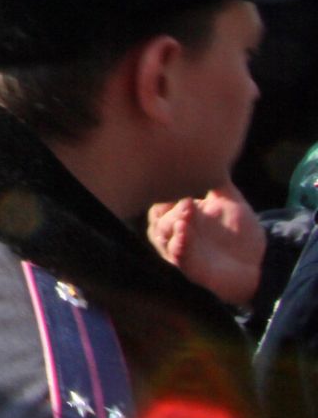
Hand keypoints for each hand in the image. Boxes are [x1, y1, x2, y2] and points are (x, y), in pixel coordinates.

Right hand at [147, 185, 262, 306]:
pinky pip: (178, 256)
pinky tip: (185, 234)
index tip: (180, 186)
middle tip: (187, 203)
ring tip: (184, 218)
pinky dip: (179, 245)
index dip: (165, 193)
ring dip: (170, 226)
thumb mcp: (230, 200)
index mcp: (182, 215)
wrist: (261, 264)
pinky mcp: (191, 268)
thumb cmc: (241, 234)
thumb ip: (217, 179)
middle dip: (168, 210)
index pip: (160, 201)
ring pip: (162, 237)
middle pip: (156, 219)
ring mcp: (182, 250)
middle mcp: (177, 232)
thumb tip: (212, 149)